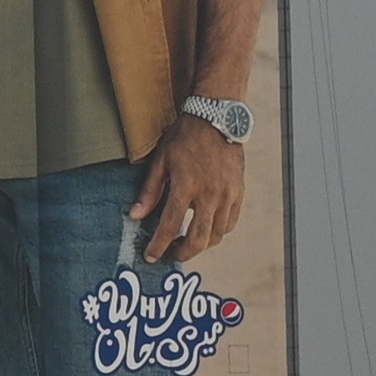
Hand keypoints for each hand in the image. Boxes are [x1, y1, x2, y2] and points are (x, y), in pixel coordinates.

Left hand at [129, 118, 246, 270]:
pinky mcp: (239, 192)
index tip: (151, 257)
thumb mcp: (161, 160)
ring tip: (187, 241)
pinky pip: (230, 222)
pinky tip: (206, 228)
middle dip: (183, 253)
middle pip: (198, 239)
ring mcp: (227, 194)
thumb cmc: (185, 137)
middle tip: (171, 254)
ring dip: (201, 244)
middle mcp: (209, 194)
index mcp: (186, 186)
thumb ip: (150, 191)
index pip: (170, 226)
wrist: (217, 119)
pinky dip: (218, 231)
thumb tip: (136, 216)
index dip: (159, 246)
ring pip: (217, 235)